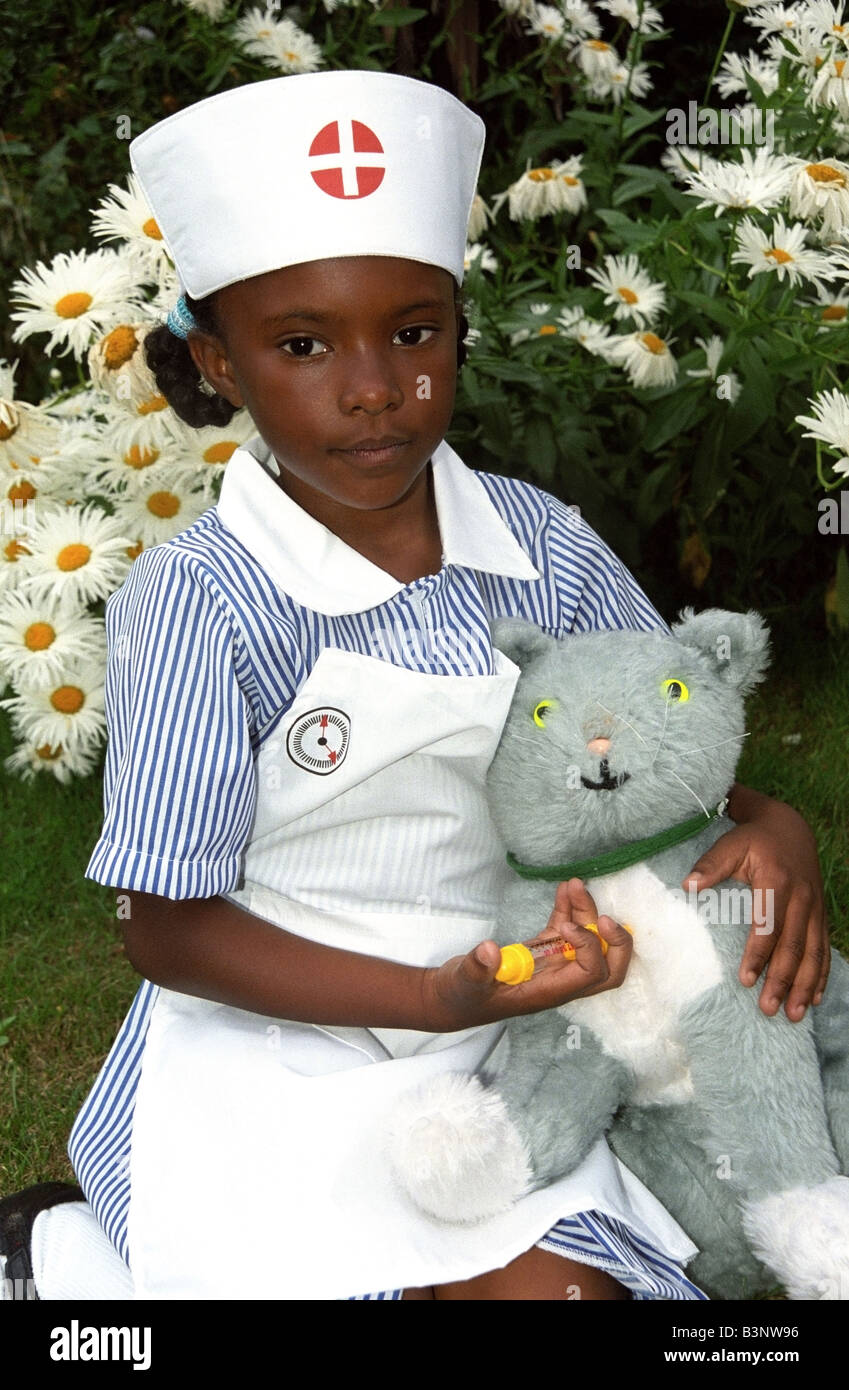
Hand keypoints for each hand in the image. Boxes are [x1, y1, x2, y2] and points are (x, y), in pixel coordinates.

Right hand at [420, 878, 633, 1032]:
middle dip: (617, 942)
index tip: (566, 928)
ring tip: (574, 884)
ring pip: (591, 943)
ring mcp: (554, 964)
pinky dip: (570, 910)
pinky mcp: (544, 951)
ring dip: (588, 913)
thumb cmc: (459, 995)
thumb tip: (489, 951)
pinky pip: (568, 931)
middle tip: (605, 916)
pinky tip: (564, 889)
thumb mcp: (464, 982)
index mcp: (549, 992)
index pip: (591, 974)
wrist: (452, 997)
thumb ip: (477, 968)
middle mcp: (559, 980)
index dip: (590, 948)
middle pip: (609, 969)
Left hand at [682, 790, 828, 1021]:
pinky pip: (823, 947)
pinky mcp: (820, 913)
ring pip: (813, 953)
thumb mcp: (731, 843)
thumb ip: (711, 864)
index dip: (758, 955)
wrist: (789, 825)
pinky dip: (821, 974)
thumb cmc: (754, 837)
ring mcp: (814, 907)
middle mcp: (801, 898)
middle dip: (782, 981)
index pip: (768, 926)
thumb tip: (688, 885)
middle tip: (769, 1009)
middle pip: (794, 947)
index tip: (745, 980)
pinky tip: (815, 997)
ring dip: (805, 985)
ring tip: (795, 1015)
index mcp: (777, 882)